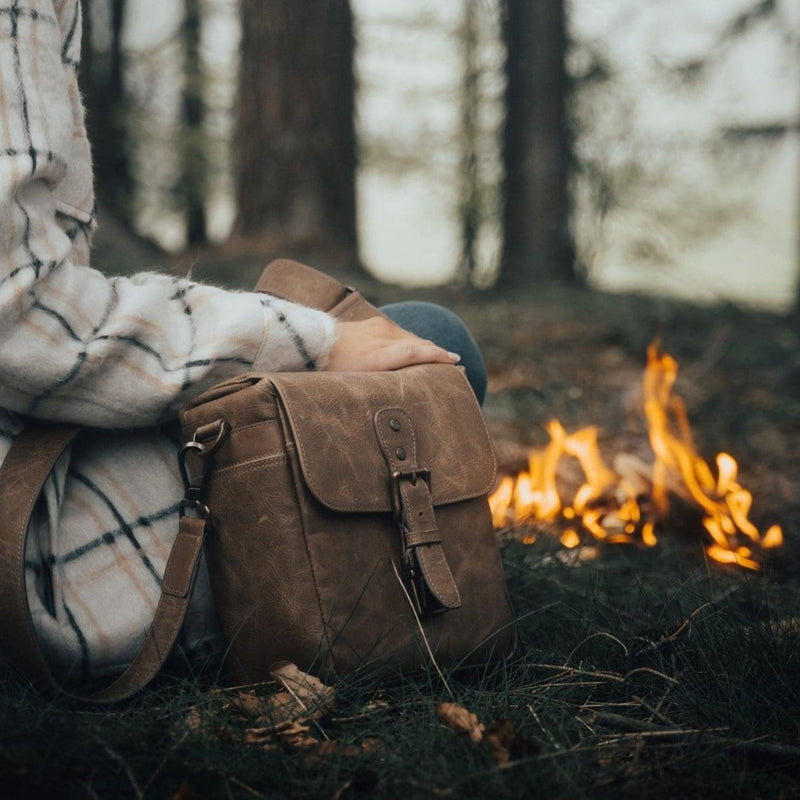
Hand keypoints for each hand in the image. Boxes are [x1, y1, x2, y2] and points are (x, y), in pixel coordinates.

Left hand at [325, 316, 460, 371]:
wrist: (313, 345)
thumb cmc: (334, 369)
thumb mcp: (360, 380)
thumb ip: (386, 379)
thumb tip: (404, 385)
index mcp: (383, 352)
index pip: (419, 350)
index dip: (438, 356)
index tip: (455, 360)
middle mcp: (385, 336)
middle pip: (418, 343)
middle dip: (435, 352)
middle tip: (451, 361)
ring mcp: (380, 327)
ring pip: (410, 337)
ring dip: (423, 346)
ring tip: (435, 356)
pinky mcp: (374, 323)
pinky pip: (399, 333)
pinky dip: (410, 341)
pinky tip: (411, 348)